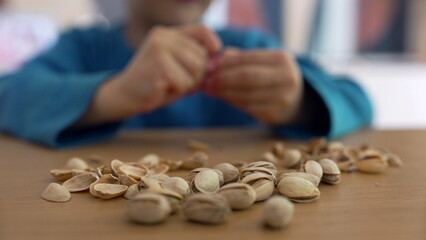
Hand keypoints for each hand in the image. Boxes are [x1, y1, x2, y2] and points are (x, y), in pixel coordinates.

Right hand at [80, 24, 221, 125]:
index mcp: (166, 33)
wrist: (125, 95)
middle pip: (202, 56)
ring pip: (196, 71)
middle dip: (197, 75)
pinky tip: (161, 89)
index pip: (201, 31)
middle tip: (178, 81)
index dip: (212, 43)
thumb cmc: (155, 82)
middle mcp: (162, 37)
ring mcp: (159, 51)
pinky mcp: (159, 68)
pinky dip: (177, 92)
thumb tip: (217, 63)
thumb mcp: (174, 65)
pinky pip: (184, 83)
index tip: (214, 56)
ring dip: (188, 84)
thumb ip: (194, 59)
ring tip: (169, 84)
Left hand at [207, 48, 302, 124]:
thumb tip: (213, 61)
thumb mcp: (261, 62)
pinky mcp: (275, 114)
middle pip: (246, 77)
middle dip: (222, 79)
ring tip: (209, 89)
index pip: (248, 58)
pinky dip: (232, 102)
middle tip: (206, 81)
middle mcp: (286, 77)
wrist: (294, 100)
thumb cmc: (270, 76)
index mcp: (282, 59)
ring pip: (245, 94)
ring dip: (223, 92)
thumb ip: (238, 58)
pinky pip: (247, 107)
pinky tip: (223, 97)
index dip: (226, 63)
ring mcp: (282, 98)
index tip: (209, 67)